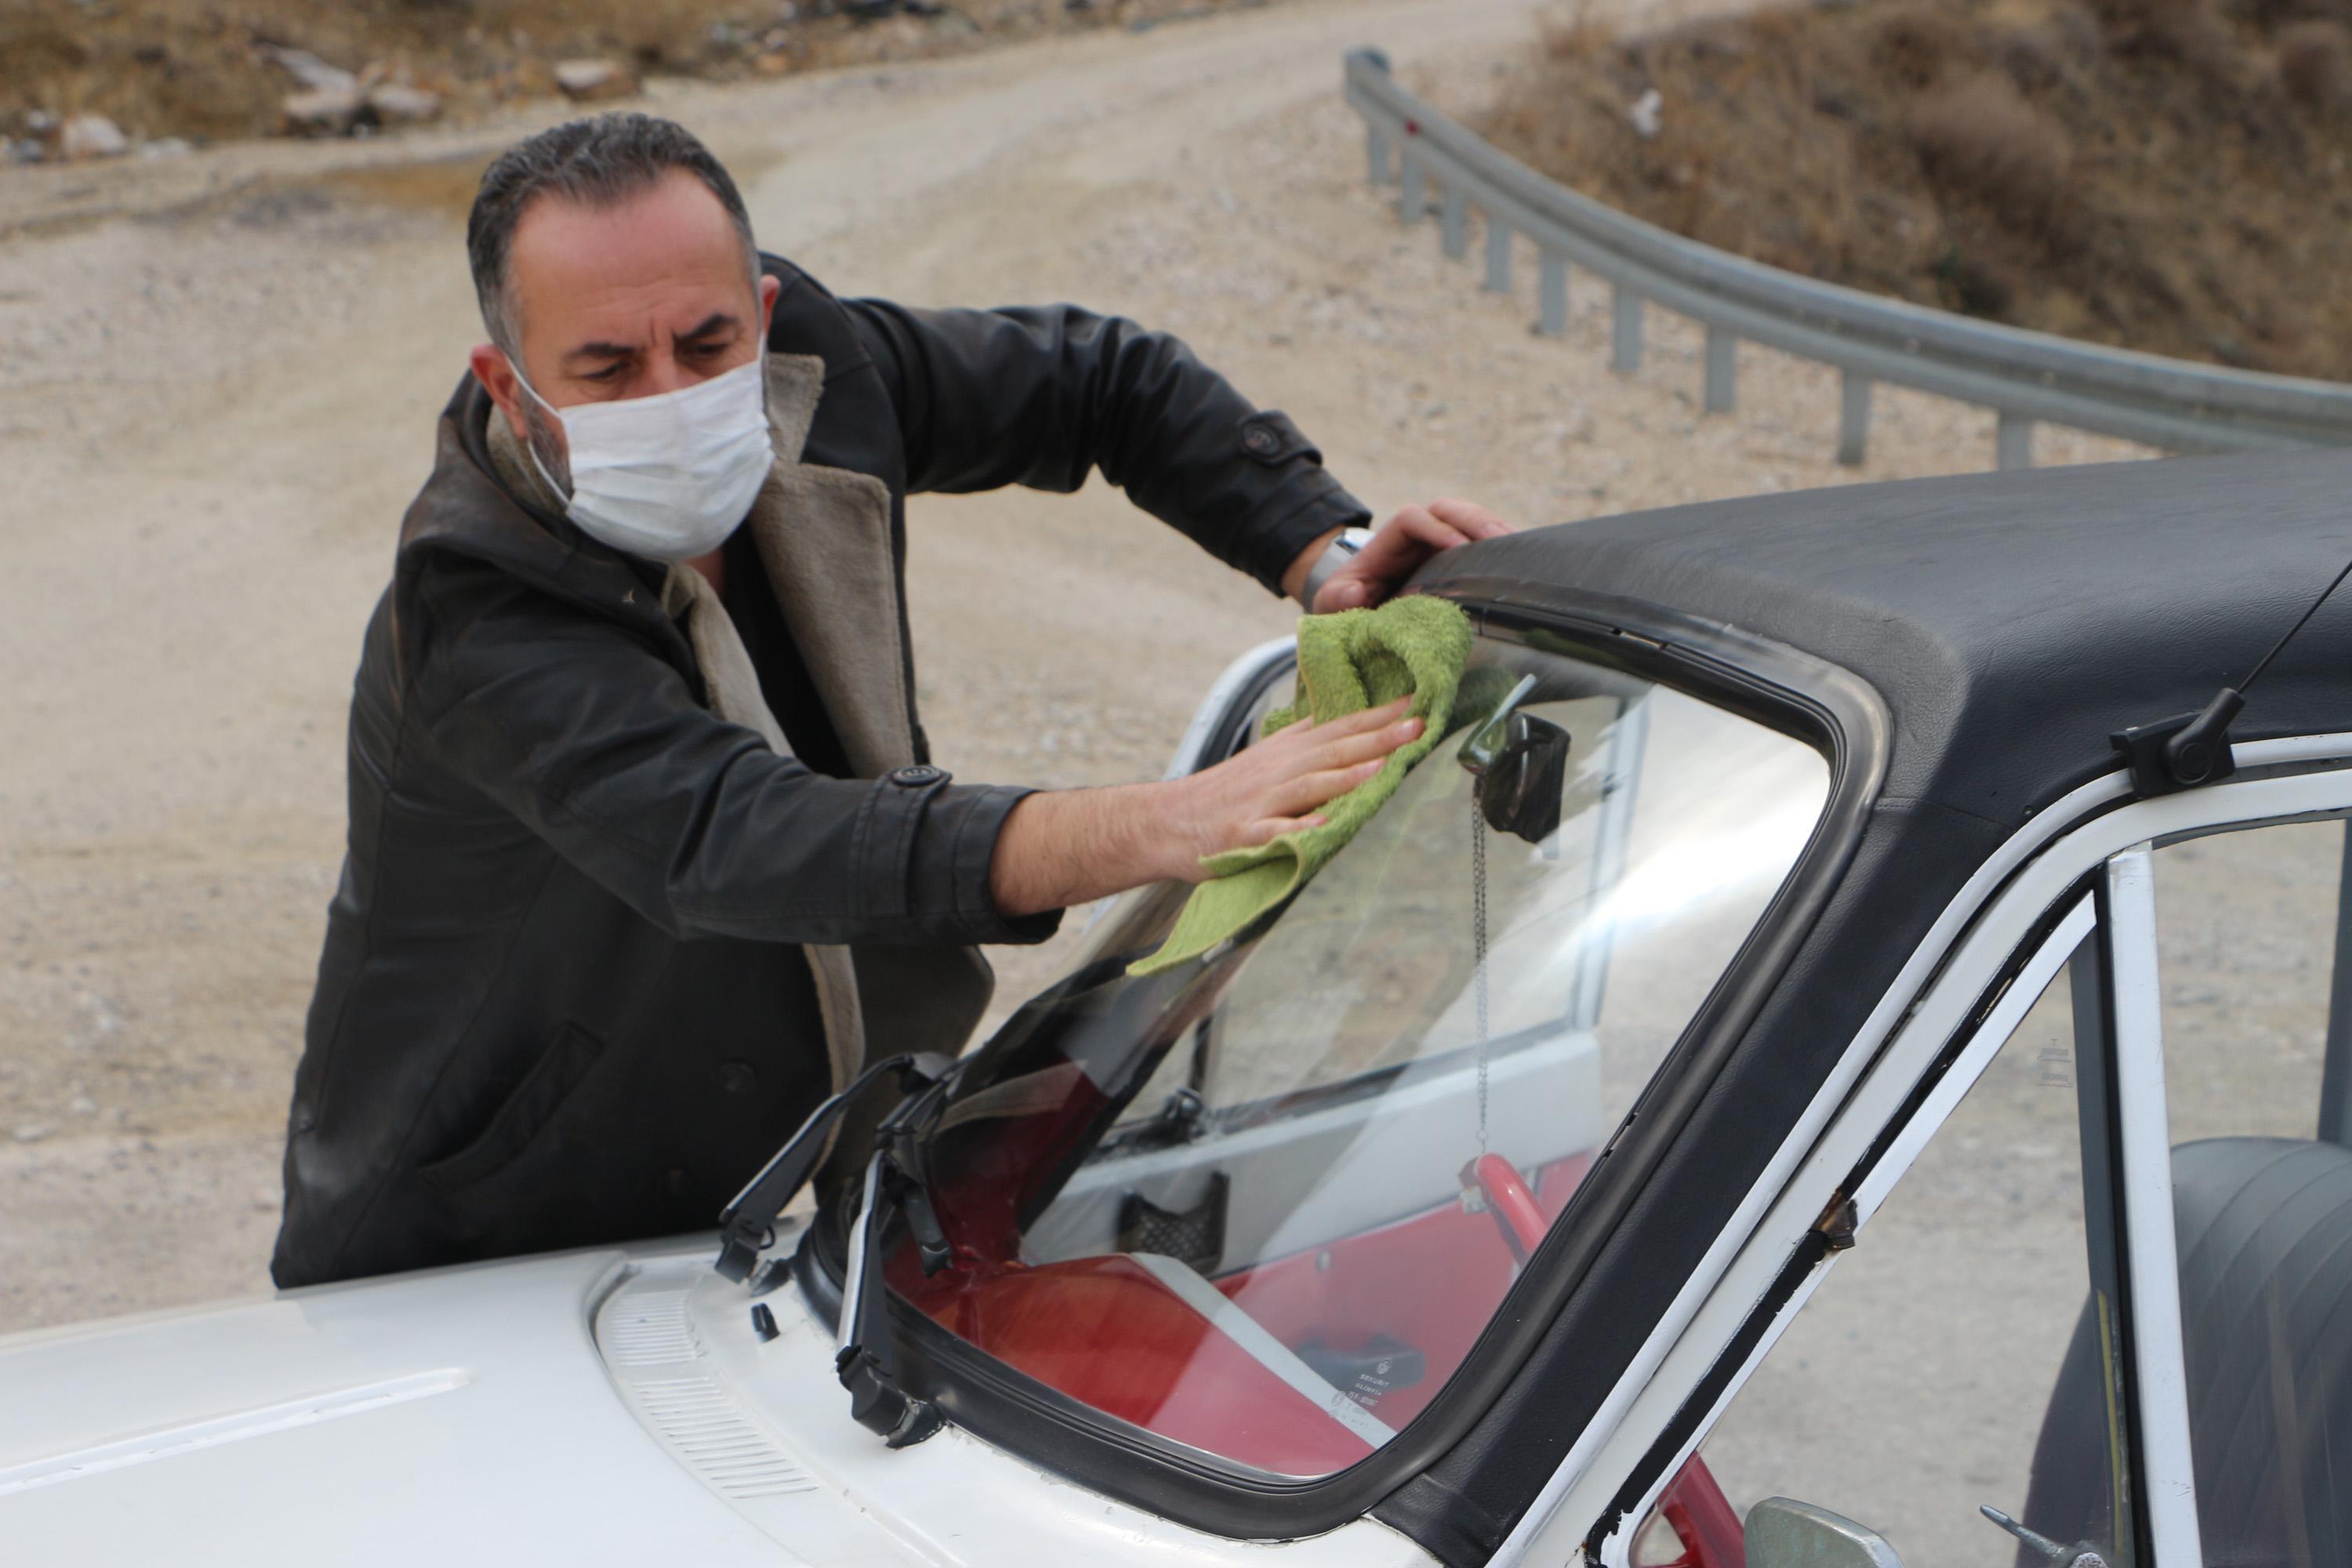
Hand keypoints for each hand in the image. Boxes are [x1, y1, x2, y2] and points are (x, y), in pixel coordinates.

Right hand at [1157, 698, 1422, 878]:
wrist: (1168, 820)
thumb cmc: (1224, 793)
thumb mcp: (1267, 757)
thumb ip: (1305, 740)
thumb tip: (1348, 720)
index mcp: (1287, 752)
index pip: (1339, 727)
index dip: (1377, 716)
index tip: (1417, 703)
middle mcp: (1278, 771)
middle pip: (1332, 750)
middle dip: (1376, 738)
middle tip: (1417, 726)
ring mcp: (1261, 802)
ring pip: (1308, 785)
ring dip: (1346, 776)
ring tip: (1382, 768)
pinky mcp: (1244, 835)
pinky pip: (1273, 832)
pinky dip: (1297, 831)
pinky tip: (1321, 830)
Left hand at [1311, 498, 1513, 612]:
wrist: (1358, 605)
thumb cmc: (1348, 600)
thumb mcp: (1333, 600)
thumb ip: (1338, 597)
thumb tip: (1353, 595)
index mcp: (1389, 539)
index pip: (1413, 518)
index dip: (1436, 529)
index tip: (1457, 550)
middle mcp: (1419, 533)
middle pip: (1449, 510)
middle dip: (1475, 522)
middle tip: (1500, 543)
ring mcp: (1442, 542)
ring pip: (1472, 521)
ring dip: (1495, 531)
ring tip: (1518, 551)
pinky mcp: (1459, 557)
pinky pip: (1484, 542)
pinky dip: (1503, 546)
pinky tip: (1521, 559)